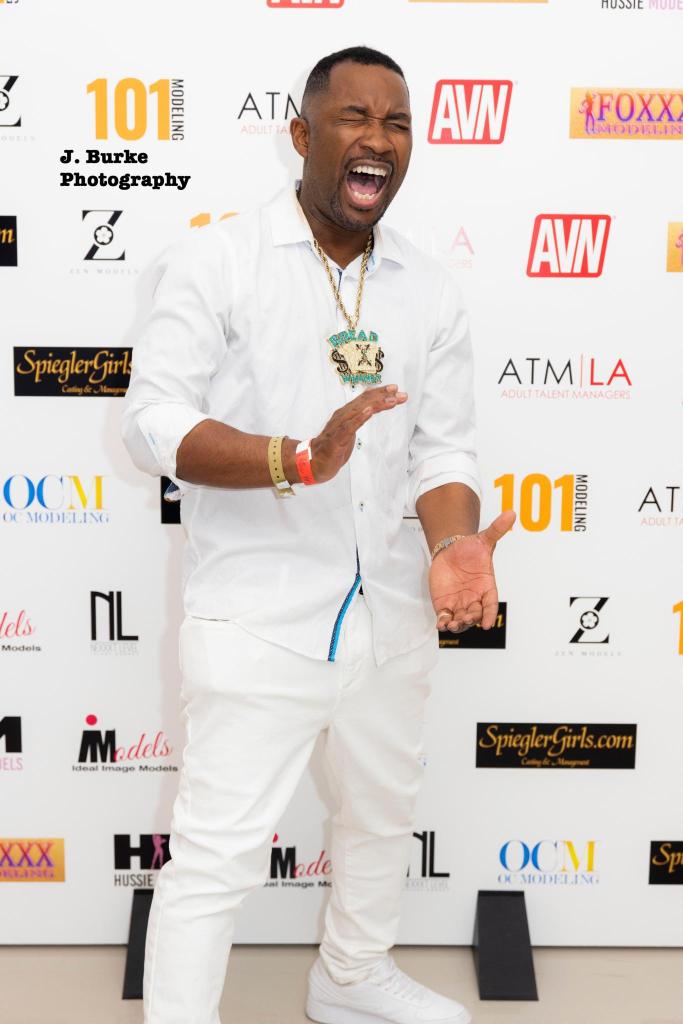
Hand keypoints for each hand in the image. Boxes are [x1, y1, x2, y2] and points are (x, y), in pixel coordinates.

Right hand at [308, 384, 406, 483]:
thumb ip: (357, 419)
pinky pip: (349, 426)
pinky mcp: (336, 439)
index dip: (380, 392)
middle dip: (383, 396)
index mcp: (346, 413)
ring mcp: (338, 426)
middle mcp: (342, 416)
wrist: (313, 463)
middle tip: (400, 394)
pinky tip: (369, 411)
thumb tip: (371, 409)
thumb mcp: (348, 431)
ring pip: (359, 411)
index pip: (364, 399)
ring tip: (391, 400)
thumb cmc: (331, 447)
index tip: (395, 389)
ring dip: (376, 404)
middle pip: (364, 401)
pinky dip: (359, 417)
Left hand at [430, 510, 515, 632]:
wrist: (451, 551)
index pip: (491, 604)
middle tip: (466, 619)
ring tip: (451, 625)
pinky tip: (441, 624)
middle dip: (471, 619)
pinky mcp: (445, 605)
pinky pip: (445, 617)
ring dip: (457, 625)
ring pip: (461, 620)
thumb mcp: (483, 539)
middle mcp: (474, 598)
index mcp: (487, 587)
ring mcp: (460, 603)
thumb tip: (511, 513)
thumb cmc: (470, 548)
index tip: (488, 624)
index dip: (490, 614)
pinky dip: (443, 622)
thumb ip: (496, 529)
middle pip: (476, 615)